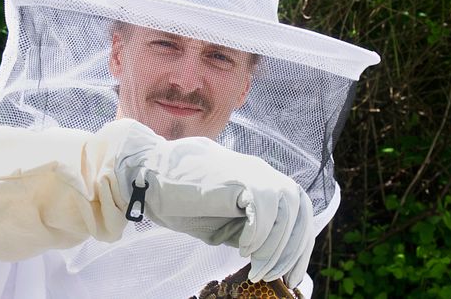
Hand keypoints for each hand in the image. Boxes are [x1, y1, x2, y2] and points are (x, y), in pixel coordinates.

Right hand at [113, 119, 313, 287]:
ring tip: (257, 268)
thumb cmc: (181, 199)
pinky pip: (264, 210)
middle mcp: (263, 172)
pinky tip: (243, 249)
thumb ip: (250, 230)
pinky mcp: (237, 178)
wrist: (149, 176)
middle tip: (277, 277)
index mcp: (262, 180)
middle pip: (301, 211)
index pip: (300, 210)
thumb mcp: (224, 221)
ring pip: (287, 212)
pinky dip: (258, 234)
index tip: (294, 275)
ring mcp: (252, 172)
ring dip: (275, 247)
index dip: (301, 245)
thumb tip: (272, 256)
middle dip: (293, 250)